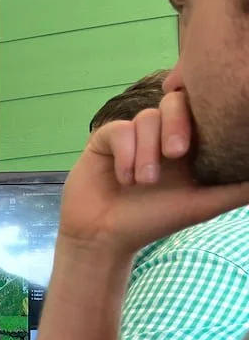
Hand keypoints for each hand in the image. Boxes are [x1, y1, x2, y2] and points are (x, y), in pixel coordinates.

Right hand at [59, 90, 248, 255]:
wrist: (104, 237)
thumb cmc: (153, 222)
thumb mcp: (203, 205)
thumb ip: (238, 190)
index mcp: (188, 143)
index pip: (201, 108)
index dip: (204, 110)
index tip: (197, 142)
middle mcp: (160, 134)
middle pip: (175, 101)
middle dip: (176, 123)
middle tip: (176, 153)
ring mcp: (133, 136)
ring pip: (147, 118)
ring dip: (147, 151)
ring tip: (145, 182)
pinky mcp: (106, 139)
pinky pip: (120, 130)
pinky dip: (125, 154)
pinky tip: (124, 179)